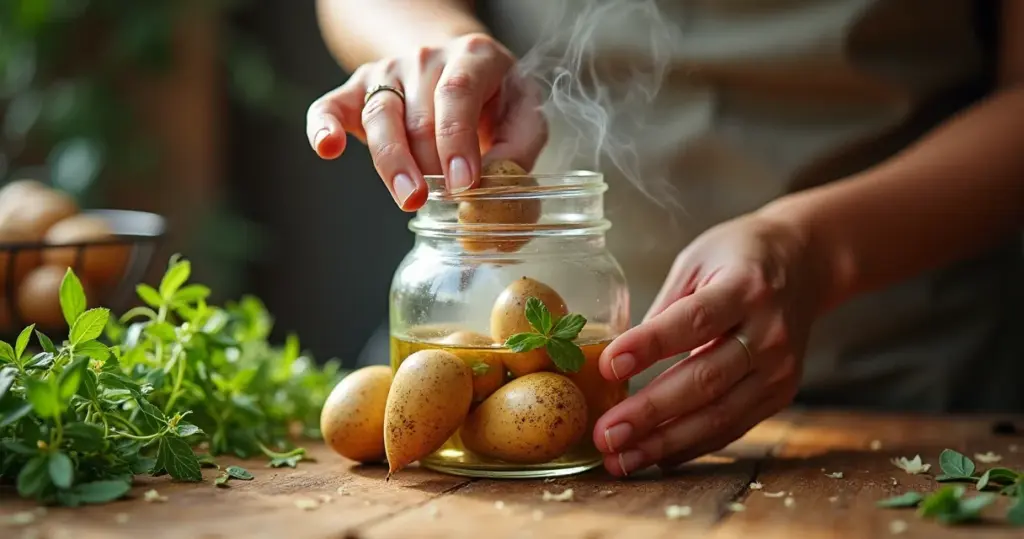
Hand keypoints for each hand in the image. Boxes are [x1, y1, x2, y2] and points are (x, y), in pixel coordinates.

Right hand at [305, 33, 547, 210]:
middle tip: (442, 203)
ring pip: (381, 116)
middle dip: (430, 165)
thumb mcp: (522, 115)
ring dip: (392, 162)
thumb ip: (518, 150)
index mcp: (474, 56)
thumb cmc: (492, 101)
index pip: (458, 93)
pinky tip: (328, 148)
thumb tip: (498, 193)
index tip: (464, 184)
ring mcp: (387, 72)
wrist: (455, 68)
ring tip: (408, 198)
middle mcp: (427, 58)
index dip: (458, 141)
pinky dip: (323, 127)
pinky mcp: (356, 91)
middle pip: (420, 115)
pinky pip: (331, 107)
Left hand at [592, 213, 823, 475]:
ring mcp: (779, 368)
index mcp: (744, 287)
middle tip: (605, 434)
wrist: (805, 263)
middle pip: (705, 379)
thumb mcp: (697, 260)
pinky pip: (731, 427)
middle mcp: (768, 332)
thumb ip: (664, 307)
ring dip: (665, 443)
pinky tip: (655, 457)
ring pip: (719, 415)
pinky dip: (691, 446)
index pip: (693, 321)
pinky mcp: (780, 393)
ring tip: (621, 459)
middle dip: (650, 412)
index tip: (608, 366)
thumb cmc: (738, 257)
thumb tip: (619, 360)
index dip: (649, 346)